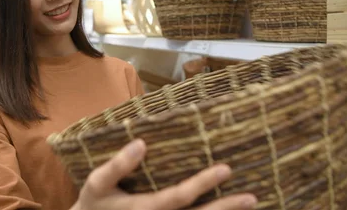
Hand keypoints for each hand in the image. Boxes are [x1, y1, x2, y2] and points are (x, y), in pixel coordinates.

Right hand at [71, 139, 256, 209]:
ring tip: (250, 204)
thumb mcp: (96, 184)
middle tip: (251, 197)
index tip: (226, 168)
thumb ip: (117, 166)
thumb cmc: (94, 204)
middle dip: (225, 209)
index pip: (178, 197)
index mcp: (143, 209)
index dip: (203, 183)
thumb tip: (141, 143)